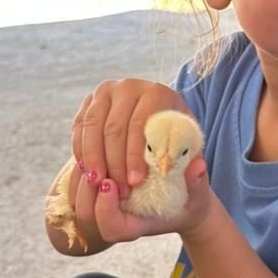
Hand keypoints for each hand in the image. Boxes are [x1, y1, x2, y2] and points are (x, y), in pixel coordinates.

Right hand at [73, 78, 190, 187]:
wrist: (158, 135)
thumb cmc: (177, 151)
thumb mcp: (190, 159)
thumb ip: (196, 171)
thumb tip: (198, 169)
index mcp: (158, 93)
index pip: (140, 124)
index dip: (135, 156)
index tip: (135, 183)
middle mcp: (130, 86)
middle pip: (114, 126)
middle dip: (113, 161)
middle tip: (116, 190)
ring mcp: (106, 92)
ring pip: (92, 126)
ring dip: (93, 157)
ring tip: (98, 184)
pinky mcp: (89, 103)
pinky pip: (80, 127)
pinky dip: (82, 150)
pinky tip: (89, 171)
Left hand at [82, 157, 212, 245]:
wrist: (182, 205)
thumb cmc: (190, 201)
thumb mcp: (199, 194)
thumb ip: (198, 184)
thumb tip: (197, 166)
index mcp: (136, 227)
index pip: (111, 228)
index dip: (105, 208)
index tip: (111, 183)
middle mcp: (117, 222)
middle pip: (86, 215)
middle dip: (87, 189)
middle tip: (96, 165)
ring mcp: (104, 209)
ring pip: (77, 201)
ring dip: (80, 177)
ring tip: (90, 154)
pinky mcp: (98, 194)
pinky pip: (76, 187)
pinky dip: (79, 170)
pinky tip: (89, 150)